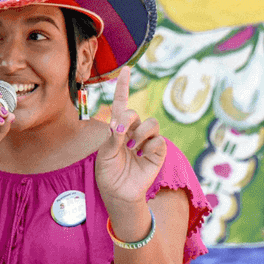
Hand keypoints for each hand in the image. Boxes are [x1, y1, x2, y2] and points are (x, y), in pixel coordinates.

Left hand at [96, 67, 166, 206]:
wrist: (119, 193)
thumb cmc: (108, 173)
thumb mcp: (104, 154)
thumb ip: (113, 136)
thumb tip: (121, 123)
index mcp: (118, 128)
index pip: (121, 103)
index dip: (123, 86)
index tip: (126, 70)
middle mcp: (133, 131)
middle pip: (135, 113)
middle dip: (128, 121)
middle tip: (121, 134)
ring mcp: (146, 141)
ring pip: (151, 123)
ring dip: (140, 134)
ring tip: (132, 148)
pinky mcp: (158, 152)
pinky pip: (158, 140)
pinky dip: (149, 147)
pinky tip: (142, 156)